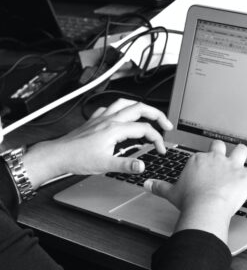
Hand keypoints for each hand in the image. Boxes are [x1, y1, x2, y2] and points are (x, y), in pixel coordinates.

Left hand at [23, 99, 172, 188]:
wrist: (57, 155)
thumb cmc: (77, 159)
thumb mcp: (106, 165)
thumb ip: (127, 165)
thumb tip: (143, 166)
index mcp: (115, 129)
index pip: (145, 129)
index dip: (158, 139)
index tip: (161, 149)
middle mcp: (110, 120)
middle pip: (140, 108)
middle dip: (157, 115)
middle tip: (166, 124)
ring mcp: (101, 118)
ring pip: (125, 103)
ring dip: (140, 107)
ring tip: (148, 113)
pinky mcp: (94, 121)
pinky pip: (110, 108)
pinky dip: (120, 109)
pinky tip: (121, 115)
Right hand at [144, 140, 246, 241]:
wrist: (205, 207)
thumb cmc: (189, 201)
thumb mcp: (171, 193)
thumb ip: (159, 187)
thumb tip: (146, 184)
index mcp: (198, 160)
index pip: (202, 155)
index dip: (204, 161)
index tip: (204, 166)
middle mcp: (216, 159)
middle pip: (220, 146)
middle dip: (222, 149)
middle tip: (223, 155)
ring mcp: (233, 166)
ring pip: (241, 150)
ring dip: (244, 153)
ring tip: (246, 155)